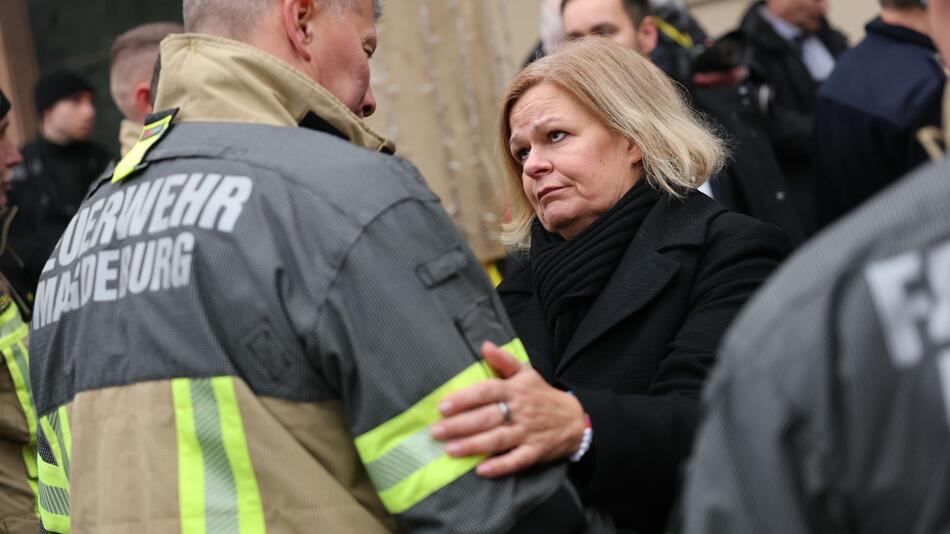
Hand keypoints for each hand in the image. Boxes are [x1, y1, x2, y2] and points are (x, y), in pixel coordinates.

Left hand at [430, 341, 586, 477]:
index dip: (464, 399)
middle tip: (436, 431)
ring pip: (498, 439)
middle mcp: (520, 410)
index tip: (443, 406)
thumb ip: (504, 360)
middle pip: (487, 417)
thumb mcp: (526, 373)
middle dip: (460, 425)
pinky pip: (517, 460)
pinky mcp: (535, 452)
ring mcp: (528, 432)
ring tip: (450, 450)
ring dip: (473, 445)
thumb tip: (484, 345)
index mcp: (515, 390)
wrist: (574, 418)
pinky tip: (481, 470)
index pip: (487, 391)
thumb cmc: (541, 395)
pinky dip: (500, 466)